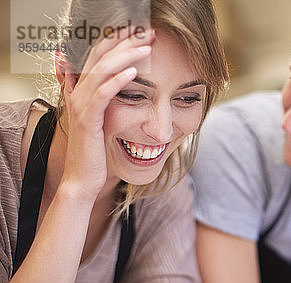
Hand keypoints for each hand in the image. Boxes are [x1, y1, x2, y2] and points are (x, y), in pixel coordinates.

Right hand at [58, 26, 154, 198]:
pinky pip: (103, 94)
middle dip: (125, 41)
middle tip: (148, 31)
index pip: (98, 55)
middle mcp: (79, 93)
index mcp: (83, 90)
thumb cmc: (97, 152)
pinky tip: (135, 72)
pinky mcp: (88, 120)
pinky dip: (119, 80)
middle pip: (100, 56)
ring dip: (126, 56)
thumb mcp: (104, 123)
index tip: (141, 32)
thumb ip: (107, 103)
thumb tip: (121, 89)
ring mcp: (82, 106)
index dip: (118, 41)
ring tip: (147, 46)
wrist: (84, 179)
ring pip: (101, 70)